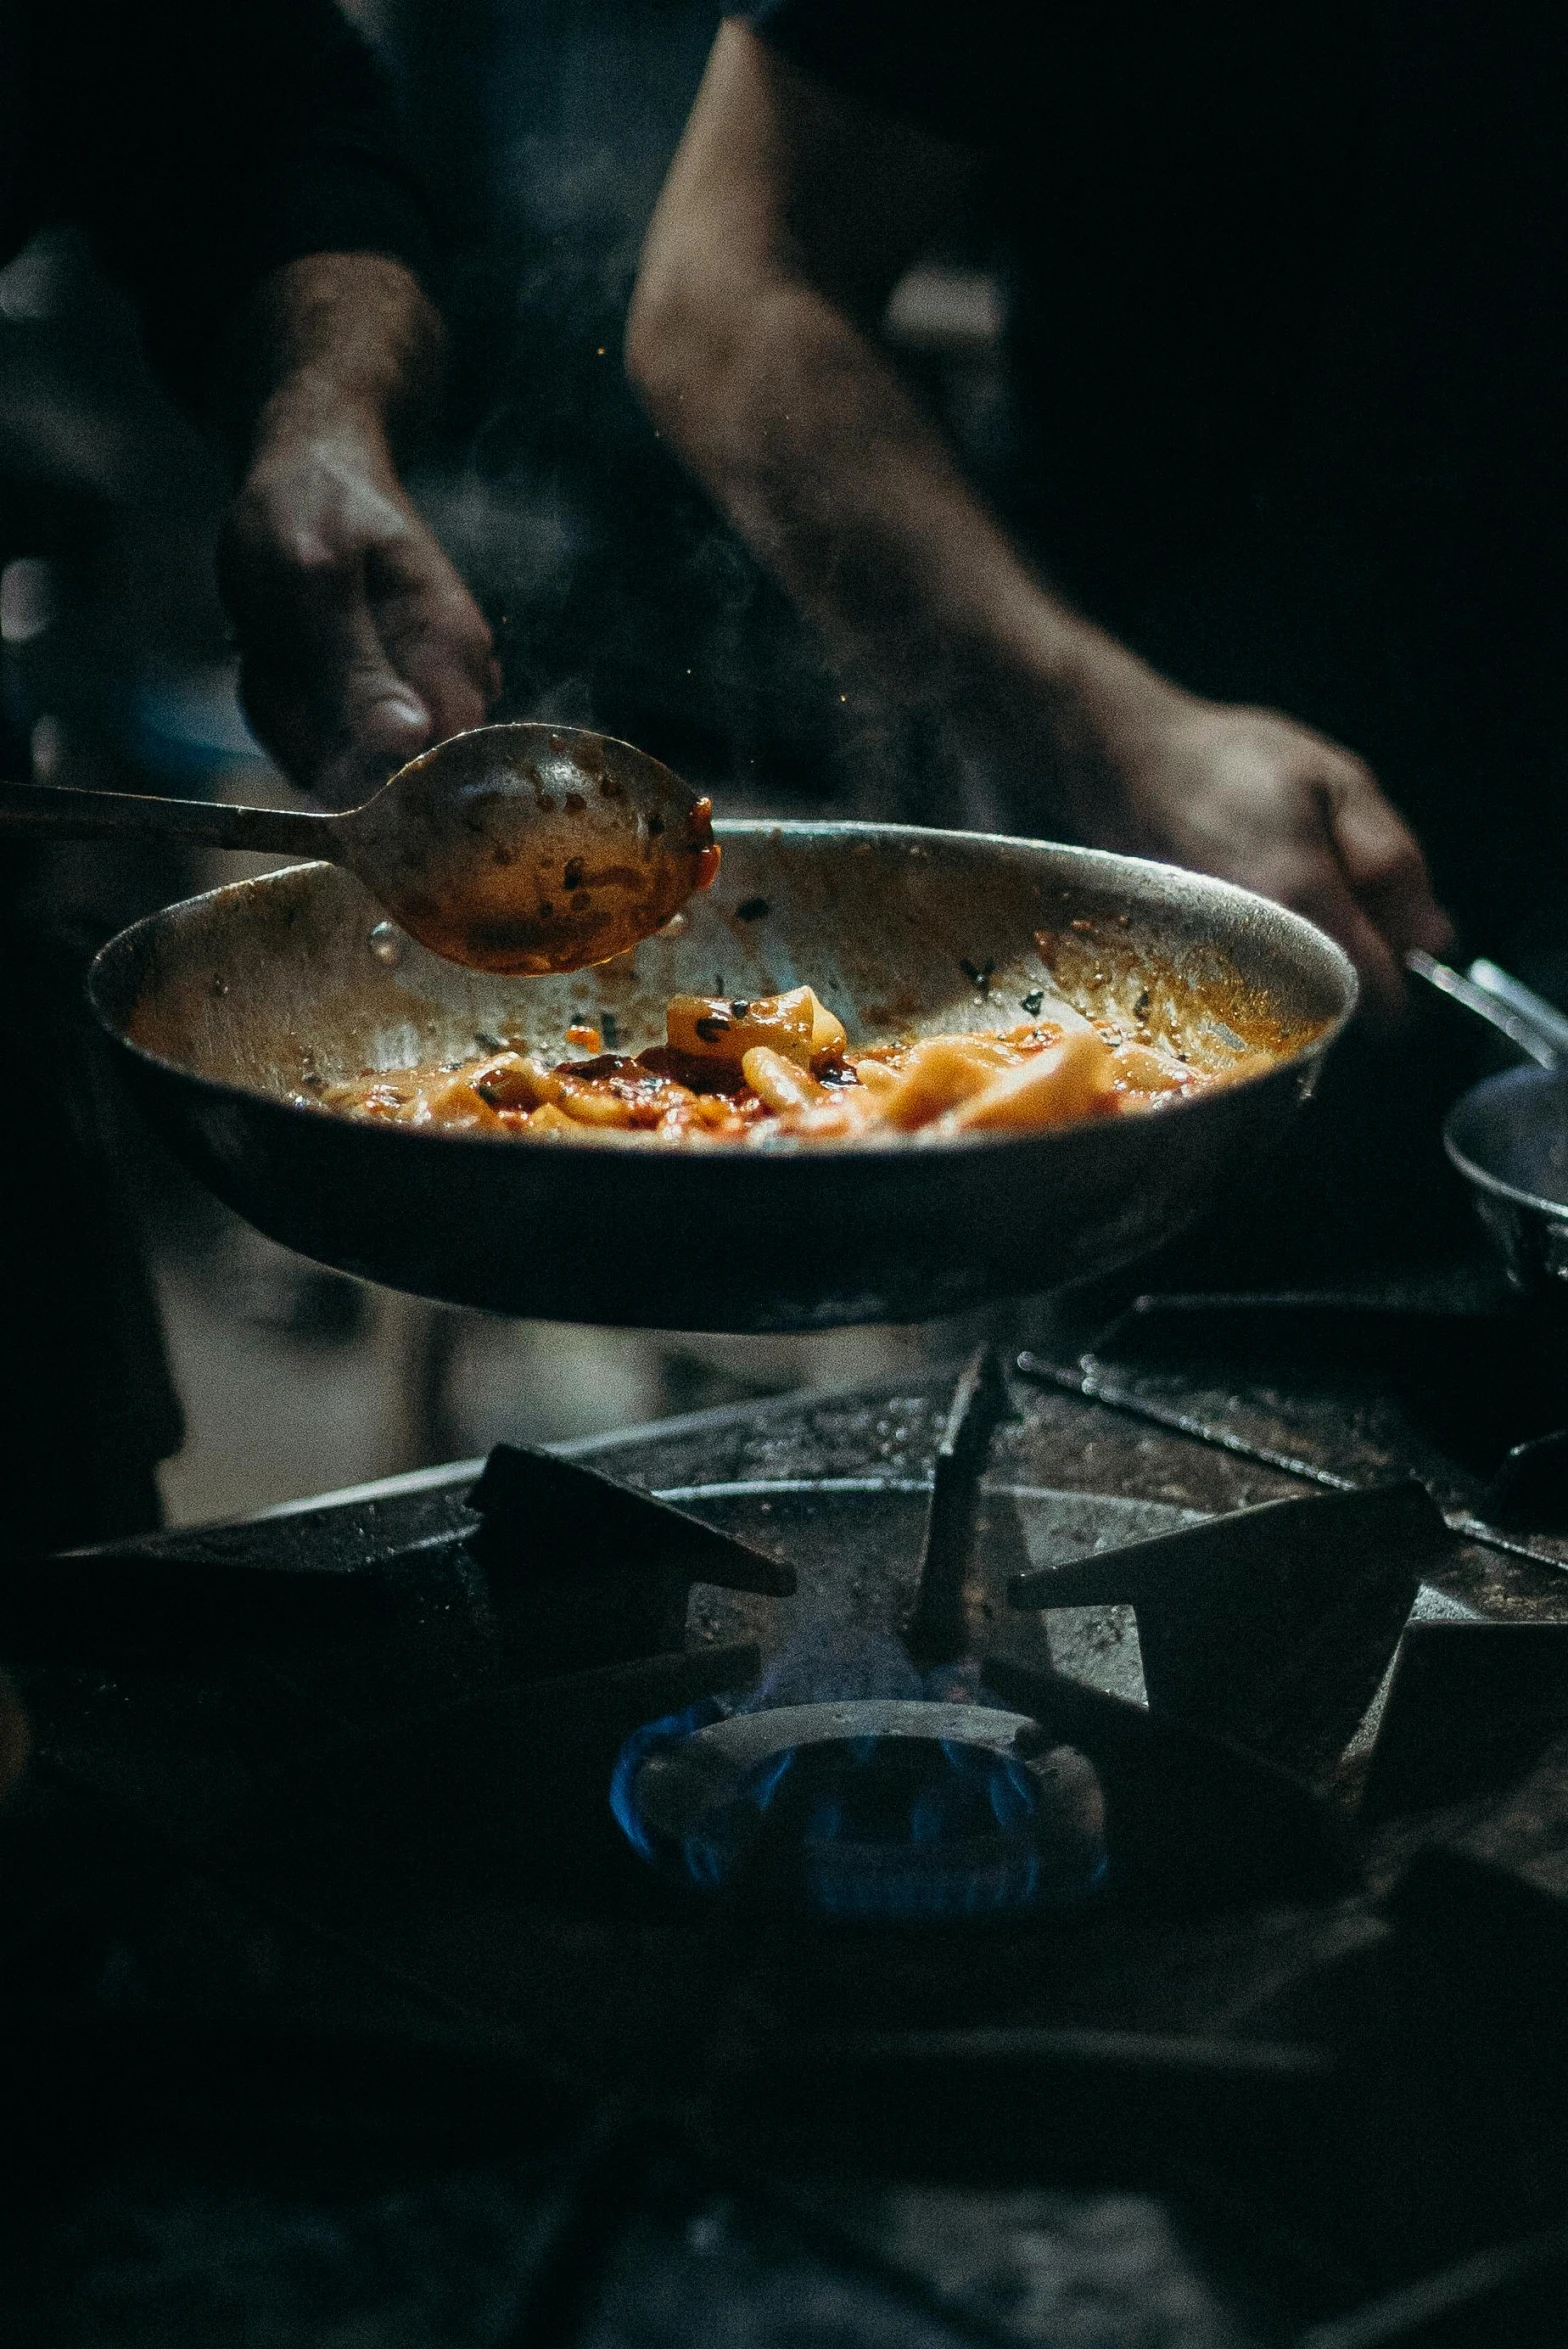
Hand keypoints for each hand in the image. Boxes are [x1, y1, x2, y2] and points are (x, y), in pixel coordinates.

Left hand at [218, 414, 497, 805]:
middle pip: (379, 778)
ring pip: (343, 769)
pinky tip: (278, 659)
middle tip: (276, 653)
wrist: (308, 464)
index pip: (435, 768)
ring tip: (272, 645)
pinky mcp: (382, 706)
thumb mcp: (312, 580)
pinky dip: (285, 713)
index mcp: (453, 652)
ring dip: (286, 718)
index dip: (366, 769)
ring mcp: (418, 697)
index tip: (309, 709)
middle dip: (306, 732)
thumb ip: (355, 665)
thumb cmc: (309, 508)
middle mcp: (451, 686)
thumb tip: (406, 743)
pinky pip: (327, 751)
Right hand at [1072, 689, 1453, 1024]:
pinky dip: (1271, 967)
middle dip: (1360, 972)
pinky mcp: (1188, 974)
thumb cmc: (1233, 762)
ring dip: (1313, 969)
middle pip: (1339, 1009)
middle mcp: (1256, 953)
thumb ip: (1394, 863)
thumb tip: (1434, 943)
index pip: (1382, 998)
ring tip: (1291, 897)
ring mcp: (1215, 971)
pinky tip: (1254, 910)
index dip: (1409, 979)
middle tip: (1340, 901)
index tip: (1401, 941)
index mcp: (1303, 902)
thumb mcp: (1340, 783)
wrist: (1126, 765)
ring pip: (1296, 1008)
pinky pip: (1254, 997)